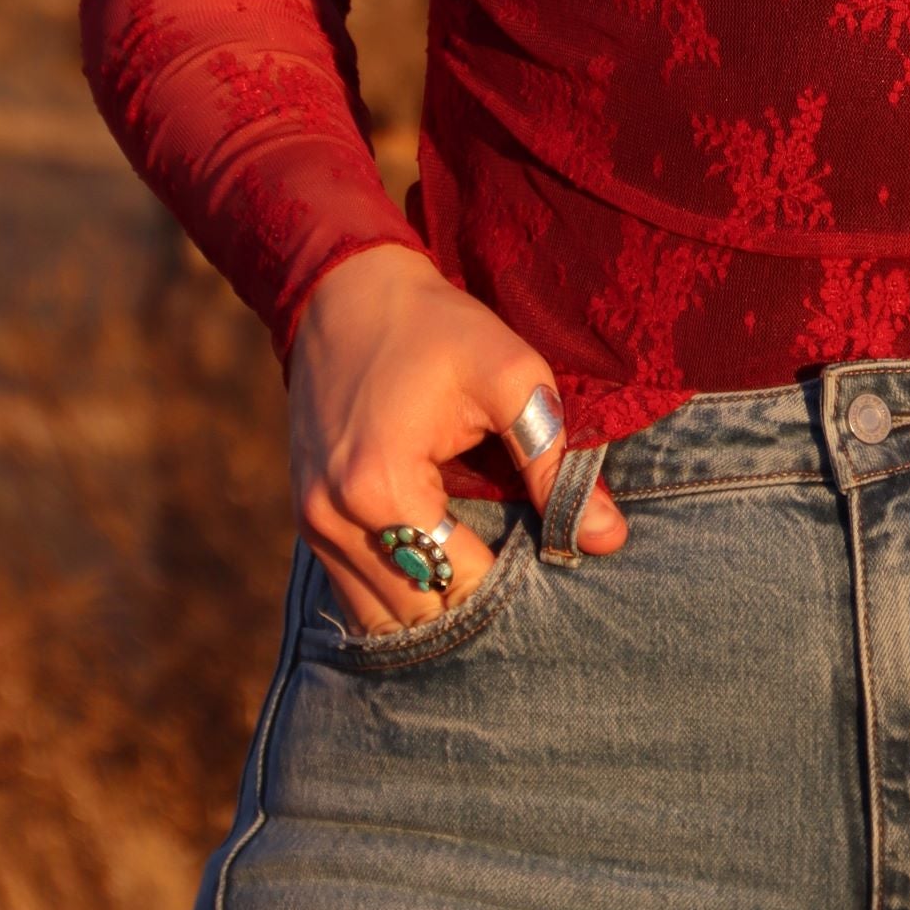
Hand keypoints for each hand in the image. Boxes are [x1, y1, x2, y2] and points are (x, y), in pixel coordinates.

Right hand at [288, 243, 625, 626]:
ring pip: (379, 619)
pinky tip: (441, 564)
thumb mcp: (509, 374)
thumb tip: (605, 538)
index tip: (549, 563)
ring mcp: (312, 524)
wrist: (345, 289)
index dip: (514, 587)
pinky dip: (398, 591)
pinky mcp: (305, 518)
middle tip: (522, 578)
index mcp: (382, 487)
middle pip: (417, 615)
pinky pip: (353, 592)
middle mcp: (335, 519)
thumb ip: (554, 461)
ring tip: (483, 573)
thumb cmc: (434, 328)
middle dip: (474, 606)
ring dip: (433, 609)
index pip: (459, 585)